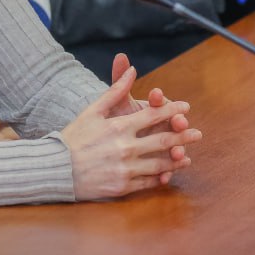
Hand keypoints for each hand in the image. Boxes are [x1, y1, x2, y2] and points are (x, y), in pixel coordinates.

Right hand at [61, 64, 202, 199]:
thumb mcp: (93, 110)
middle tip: (198, 134)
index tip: (185, 108)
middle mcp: (125, 147)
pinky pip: (147, 182)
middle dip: (183, 136)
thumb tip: (132, 68)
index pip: (153, 115)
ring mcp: (125, 169)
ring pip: (159, 163)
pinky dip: (160, 178)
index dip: (172, 110)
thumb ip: (115, 90)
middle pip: (163, 140)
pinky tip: (168, 175)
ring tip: (187, 157)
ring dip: (176, 160)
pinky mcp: (122, 186)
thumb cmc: (74, 137)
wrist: (56, 168)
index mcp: (119, 126)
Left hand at [108, 53, 190, 165]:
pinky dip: (166, 174)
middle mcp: (160, 128)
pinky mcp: (157, 165)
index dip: (157, 98)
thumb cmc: (113, 122)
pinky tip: (165, 177)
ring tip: (178, 153)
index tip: (153, 93)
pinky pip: (164, 170)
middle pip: (172, 125)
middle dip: (177, 123)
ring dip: (178, 150)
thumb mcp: (113, 103)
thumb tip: (121, 56)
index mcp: (151, 111)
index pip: (157, 102)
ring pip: (173, 149)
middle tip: (179, 122)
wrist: (103, 147)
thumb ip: (119, 81)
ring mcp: (161, 147)